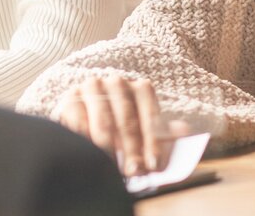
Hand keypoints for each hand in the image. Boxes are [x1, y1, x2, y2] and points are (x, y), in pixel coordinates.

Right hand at [55, 75, 187, 175]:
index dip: (152, 140)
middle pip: (126, 117)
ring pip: (103, 121)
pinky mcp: (71, 100)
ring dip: (110, 149)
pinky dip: (87, 143)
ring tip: (114, 169)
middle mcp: (116, 82)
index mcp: (140, 88)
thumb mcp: (147, 133)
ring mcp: (91, 88)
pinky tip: (92, 157)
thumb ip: (165, 134)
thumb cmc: (125, 134)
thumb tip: (184, 131)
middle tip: (135, 172)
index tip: (154, 164)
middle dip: (132, 148)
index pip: (149, 111)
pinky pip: (79, 123)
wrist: (88, 123)